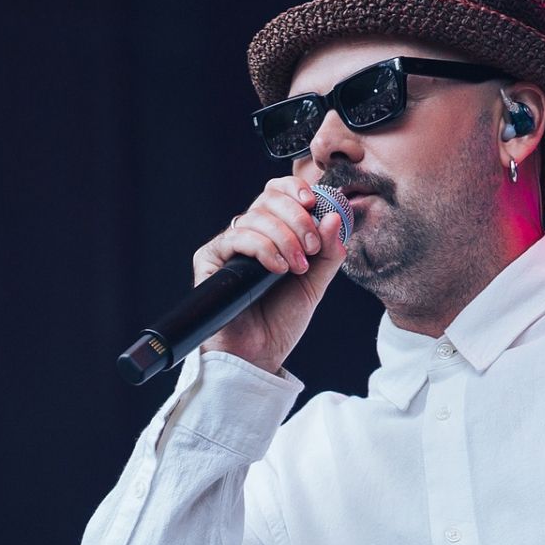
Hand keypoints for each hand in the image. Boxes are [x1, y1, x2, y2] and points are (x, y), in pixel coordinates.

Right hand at [197, 175, 347, 374]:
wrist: (259, 355)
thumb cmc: (281, 321)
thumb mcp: (315, 283)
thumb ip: (327, 252)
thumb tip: (334, 216)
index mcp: (273, 233)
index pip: (278, 193)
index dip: (295, 190)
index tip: (315, 203)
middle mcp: (249, 234)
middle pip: (267, 198)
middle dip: (297, 217)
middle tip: (312, 247)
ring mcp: (229, 246)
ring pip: (255, 217)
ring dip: (284, 238)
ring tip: (298, 268)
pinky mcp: (210, 259)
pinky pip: (236, 237)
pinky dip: (263, 248)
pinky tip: (278, 269)